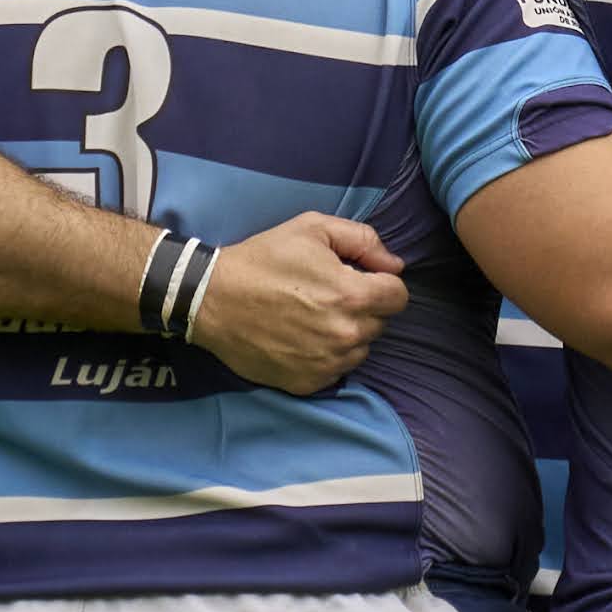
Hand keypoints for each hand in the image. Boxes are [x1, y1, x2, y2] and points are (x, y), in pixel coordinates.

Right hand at [191, 212, 408, 396]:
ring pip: (361, 349)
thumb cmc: (263, 259)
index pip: (398, 297)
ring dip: (347, 334)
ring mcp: (328, 363)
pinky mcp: (308, 383)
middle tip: (328, 295)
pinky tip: (301, 338)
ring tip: (314, 317)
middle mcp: (346, 334)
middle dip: (363, 307)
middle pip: (380, 323)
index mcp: (353, 295)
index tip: (358, 279)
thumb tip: (395, 266)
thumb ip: (363, 240)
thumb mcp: (313, 228)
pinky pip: (337, 370)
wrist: (212, 299)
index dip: (381, 283)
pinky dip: (327, 356)